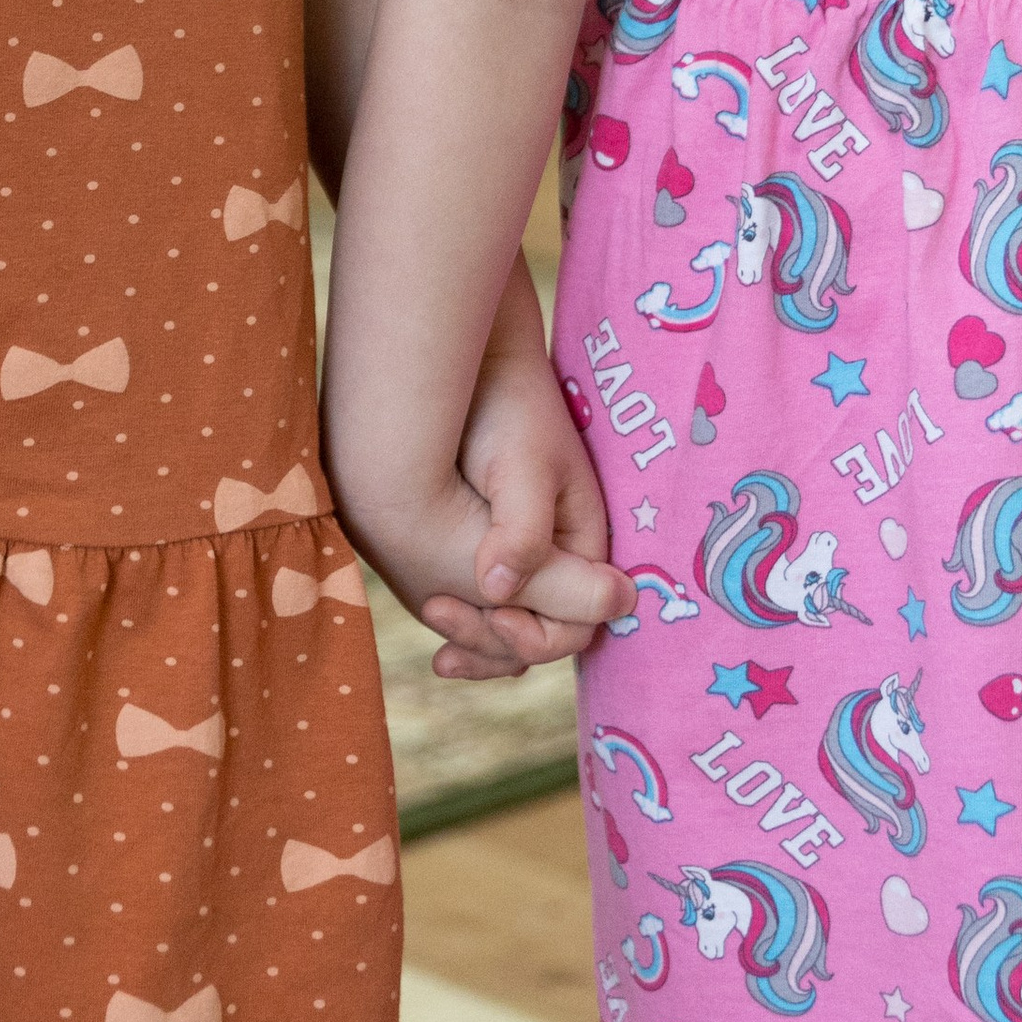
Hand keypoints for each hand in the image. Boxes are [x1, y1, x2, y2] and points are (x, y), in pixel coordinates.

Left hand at [346, 337, 628, 681]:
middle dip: (496, 646)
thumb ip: (523, 533)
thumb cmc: (505, 409)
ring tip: (440, 655)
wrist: (478, 365)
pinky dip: (468, 628)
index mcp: (583, 541)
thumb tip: (501, 591)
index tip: (494, 615)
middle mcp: (559, 557)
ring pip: (511, 628)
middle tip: (443, 638)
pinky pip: (488, 610)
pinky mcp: (490, 553)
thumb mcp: (523, 467)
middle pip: (540, 633)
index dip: (536, 633)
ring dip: (479, 646)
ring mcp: (526, 558)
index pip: (576, 621)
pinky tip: (437, 627)